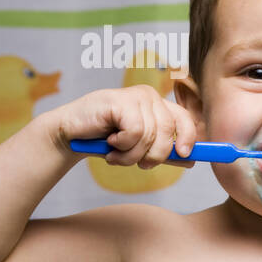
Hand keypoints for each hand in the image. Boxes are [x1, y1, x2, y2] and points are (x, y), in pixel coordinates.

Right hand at [53, 85, 196, 168]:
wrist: (70, 135)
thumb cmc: (104, 140)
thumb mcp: (138, 148)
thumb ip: (163, 152)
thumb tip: (190, 161)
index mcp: (158, 106)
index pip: (184, 119)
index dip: (188, 137)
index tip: (185, 155)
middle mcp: (150, 97)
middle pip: (167, 132)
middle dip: (153, 156)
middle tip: (138, 164)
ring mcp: (135, 96)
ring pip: (149, 135)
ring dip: (131, 154)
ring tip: (116, 154)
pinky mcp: (120, 101)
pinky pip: (135, 132)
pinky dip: (122, 144)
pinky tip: (110, 141)